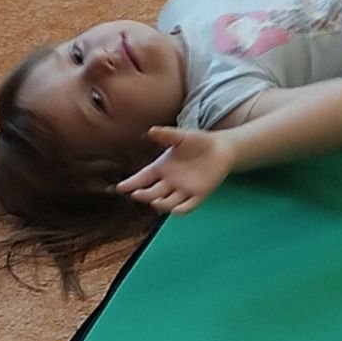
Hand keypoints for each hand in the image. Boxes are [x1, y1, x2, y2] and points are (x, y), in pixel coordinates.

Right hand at [119, 124, 233, 214]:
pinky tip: (175, 210)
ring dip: (160, 204)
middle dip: (143, 194)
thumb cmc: (198, 141)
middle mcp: (169, 182)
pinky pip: (187, 206)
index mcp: (161, 168)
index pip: (142, 178)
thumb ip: (166, 135)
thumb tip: (151, 130)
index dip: (132, 183)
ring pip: (167, 202)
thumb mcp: (180, 136)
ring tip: (155, 202)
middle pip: (151, 192)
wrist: (221, 148)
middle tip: (136, 193)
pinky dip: (181, 210)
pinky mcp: (198, 196)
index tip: (120, 187)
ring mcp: (183, 190)